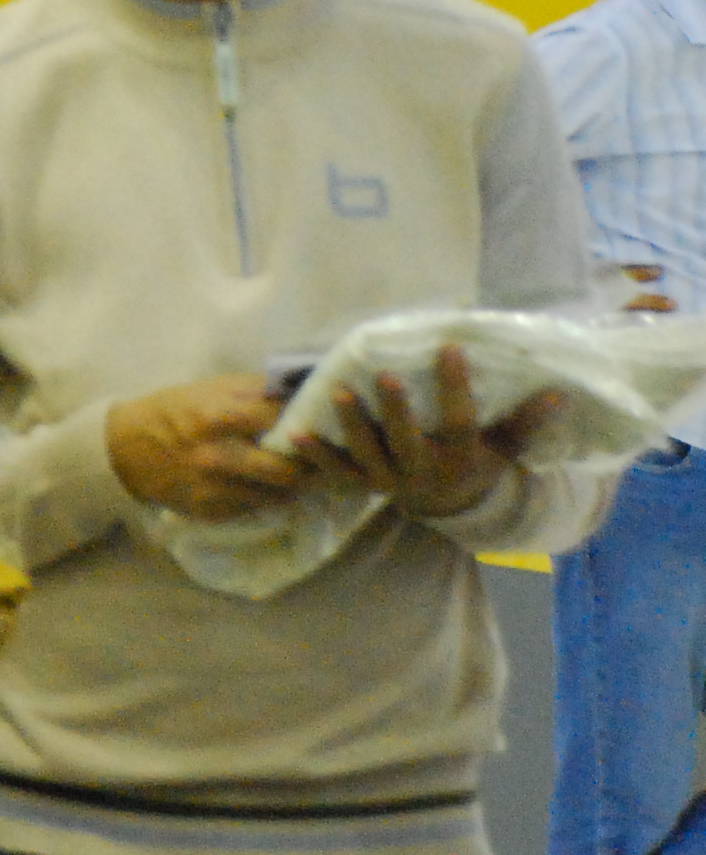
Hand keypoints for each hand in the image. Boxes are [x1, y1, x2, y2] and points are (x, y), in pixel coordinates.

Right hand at [106, 377, 305, 520]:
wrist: (122, 450)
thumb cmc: (171, 411)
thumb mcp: (208, 389)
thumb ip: (254, 390)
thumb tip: (303, 389)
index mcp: (216, 417)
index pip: (280, 422)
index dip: (305, 421)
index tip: (314, 423)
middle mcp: (216, 457)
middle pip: (287, 470)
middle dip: (306, 465)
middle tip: (313, 458)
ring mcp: (212, 488)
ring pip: (276, 495)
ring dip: (288, 485)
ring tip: (288, 472)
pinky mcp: (209, 511)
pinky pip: (252, 507)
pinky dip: (260, 496)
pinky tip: (253, 484)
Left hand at [306, 344, 558, 521]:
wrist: (449, 505)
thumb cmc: (477, 463)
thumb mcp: (504, 446)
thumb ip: (525, 420)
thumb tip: (560, 389)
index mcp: (461, 459)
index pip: (460, 422)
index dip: (456, 387)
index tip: (449, 348)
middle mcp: (423, 471)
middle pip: (408, 442)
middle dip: (397, 412)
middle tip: (385, 376)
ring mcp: (390, 480)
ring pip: (369, 456)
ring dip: (352, 427)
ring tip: (339, 394)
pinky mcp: (363, 484)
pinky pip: (337, 472)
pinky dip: (316, 456)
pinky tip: (294, 434)